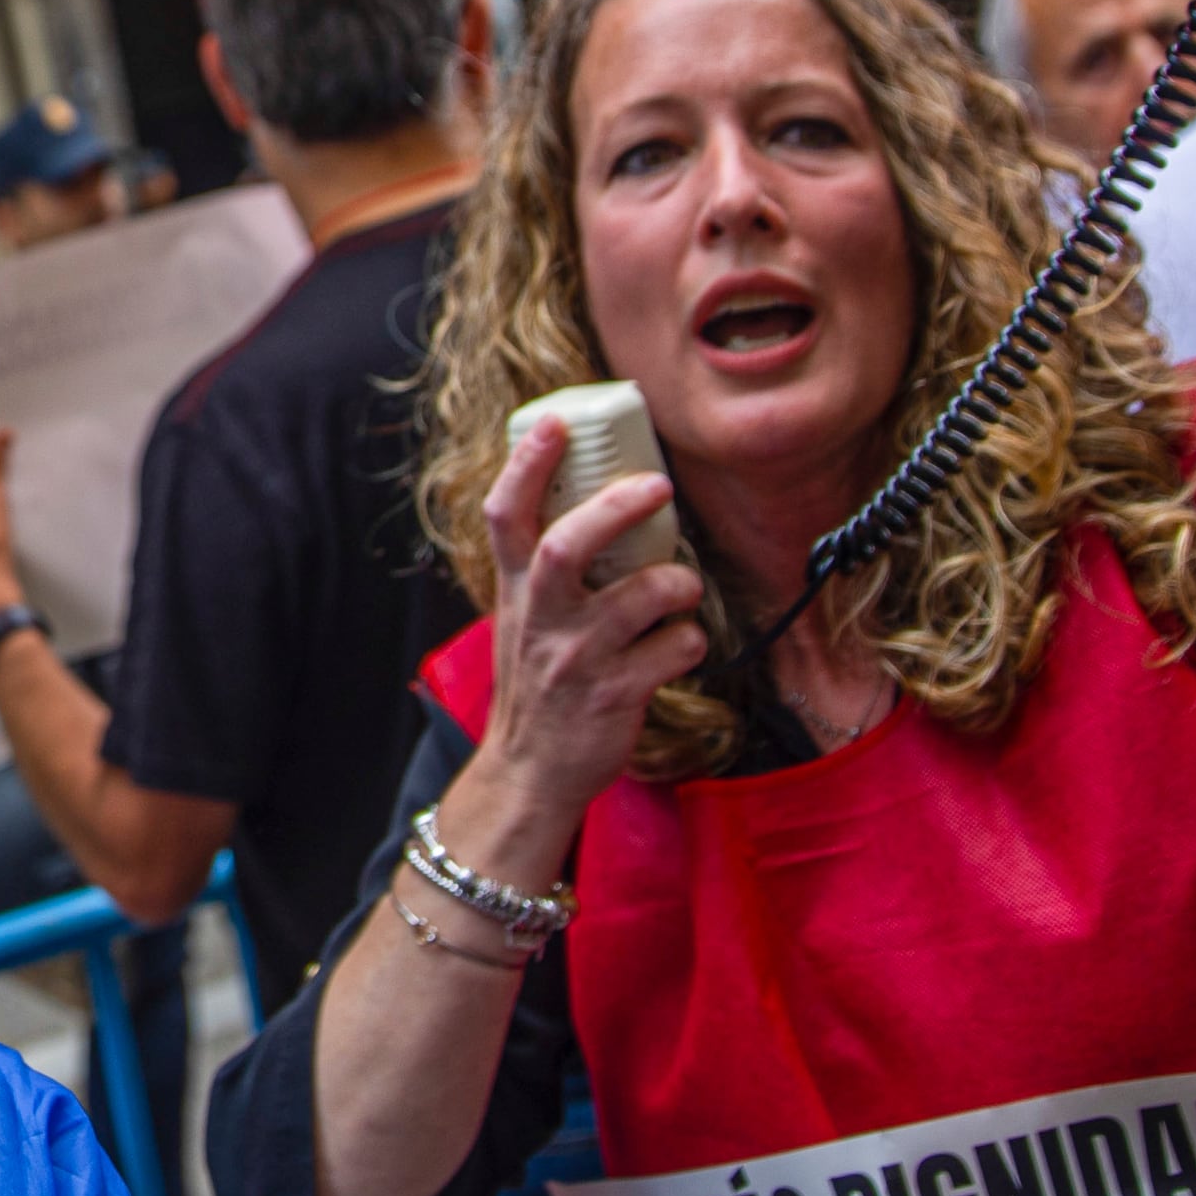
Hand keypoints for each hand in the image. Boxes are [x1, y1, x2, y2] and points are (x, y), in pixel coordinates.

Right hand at [474, 413, 705, 814]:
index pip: (505, 515)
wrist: (530, 772)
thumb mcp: (525, 619)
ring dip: (678, 582)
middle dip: (617, 507)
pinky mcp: (615, 696)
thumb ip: (548, 572)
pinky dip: (690, 641)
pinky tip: (680, 647)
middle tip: (658, 485)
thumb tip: (600, 508)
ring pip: (640, 596)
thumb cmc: (538, 685)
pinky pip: (673, 651)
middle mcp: (542, 619)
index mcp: (517, 591)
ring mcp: (577, 659)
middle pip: (566, 543)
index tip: (557, 423)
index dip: (528, 464)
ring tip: (684, 585)